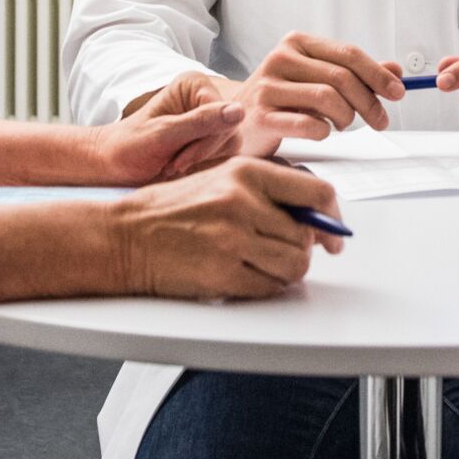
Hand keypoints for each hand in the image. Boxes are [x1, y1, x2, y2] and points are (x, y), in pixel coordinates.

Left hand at [97, 73, 247, 184]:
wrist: (114, 165)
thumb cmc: (130, 146)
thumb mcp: (163, 134)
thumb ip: (201, 122)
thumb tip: (240, 111)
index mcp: (194, 85)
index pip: (224, 113)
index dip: (207, 140)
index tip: (178, 160)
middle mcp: (206, 98)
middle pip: (231, 129)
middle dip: (203, 152)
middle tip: (173, 165)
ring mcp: (210, 119)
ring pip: (231, 144)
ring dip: (203, 161)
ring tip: (173, 166)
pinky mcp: (211, 139)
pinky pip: (226, 155)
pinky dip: (205, 166)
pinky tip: (182, 169)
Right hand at [109, 159, 346, 299]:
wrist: (125, 236)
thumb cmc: (171, 208)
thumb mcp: (220, 177)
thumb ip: (266, 188)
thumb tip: (314, 215)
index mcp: (246, 171)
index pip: (316, 192)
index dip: (332, 216)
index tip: (333, 233)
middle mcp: (243, 202)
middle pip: (307, 235)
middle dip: (301, 249)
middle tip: (281, 251)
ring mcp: (233, 238)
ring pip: (295, 264)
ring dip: (286, 270)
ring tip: (261, 264)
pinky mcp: (223, 272)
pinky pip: (270, 287)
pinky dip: (265, 287)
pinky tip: (245, 275)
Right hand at [232, 32, 403, 155]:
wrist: (236, 122)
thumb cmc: (282, 100)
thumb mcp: (318, 80)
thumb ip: (356, 74)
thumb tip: (396, 70)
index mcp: (296, 43)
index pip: (348, 53)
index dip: (378, 74)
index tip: (398, 92)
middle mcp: (280, 58)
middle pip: (341, 77)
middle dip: (369, 102)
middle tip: (380, 120)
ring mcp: (267, 86)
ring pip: (328, 99)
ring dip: (347, 117)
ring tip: (343, 125)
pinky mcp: (260, 116)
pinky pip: (308, 124)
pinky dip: (324, 131)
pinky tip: (323, 132)